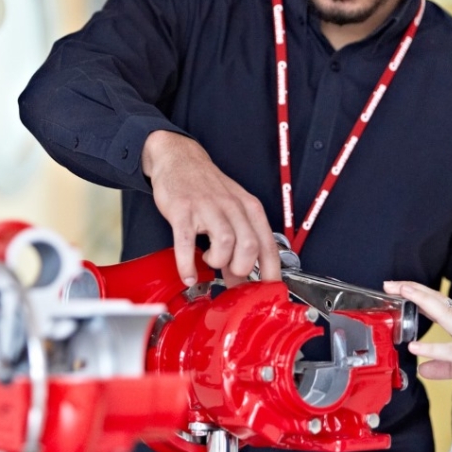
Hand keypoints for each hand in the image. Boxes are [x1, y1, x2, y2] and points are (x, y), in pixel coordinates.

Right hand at [143, 130, 280, 285]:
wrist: (181, 159)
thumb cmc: (209, 188)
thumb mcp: (232, 211)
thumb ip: (239, 245)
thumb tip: (242, 281)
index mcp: (249, 208)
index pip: (268, 244)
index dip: (271, 272)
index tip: (267, 291)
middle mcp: (232, 206)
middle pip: (249, 246)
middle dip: (241, 268)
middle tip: (230, 273)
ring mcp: (207, 208)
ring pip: (224, 243)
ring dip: (217, 261)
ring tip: (209, 260)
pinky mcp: (183, 211)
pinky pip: (186, 242)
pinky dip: (187, 264)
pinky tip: (188, 275)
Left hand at [383, 280, 451, 399]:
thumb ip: (445, 367)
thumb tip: (423, 369)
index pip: (440, 305)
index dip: (419, 295)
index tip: (399, 287)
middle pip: (439, 302)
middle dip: (414, 291)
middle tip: (391, 283)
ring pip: (447, 316)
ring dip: (424, 303)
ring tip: (403, 295)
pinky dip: (434, 348)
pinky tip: (416, 348)